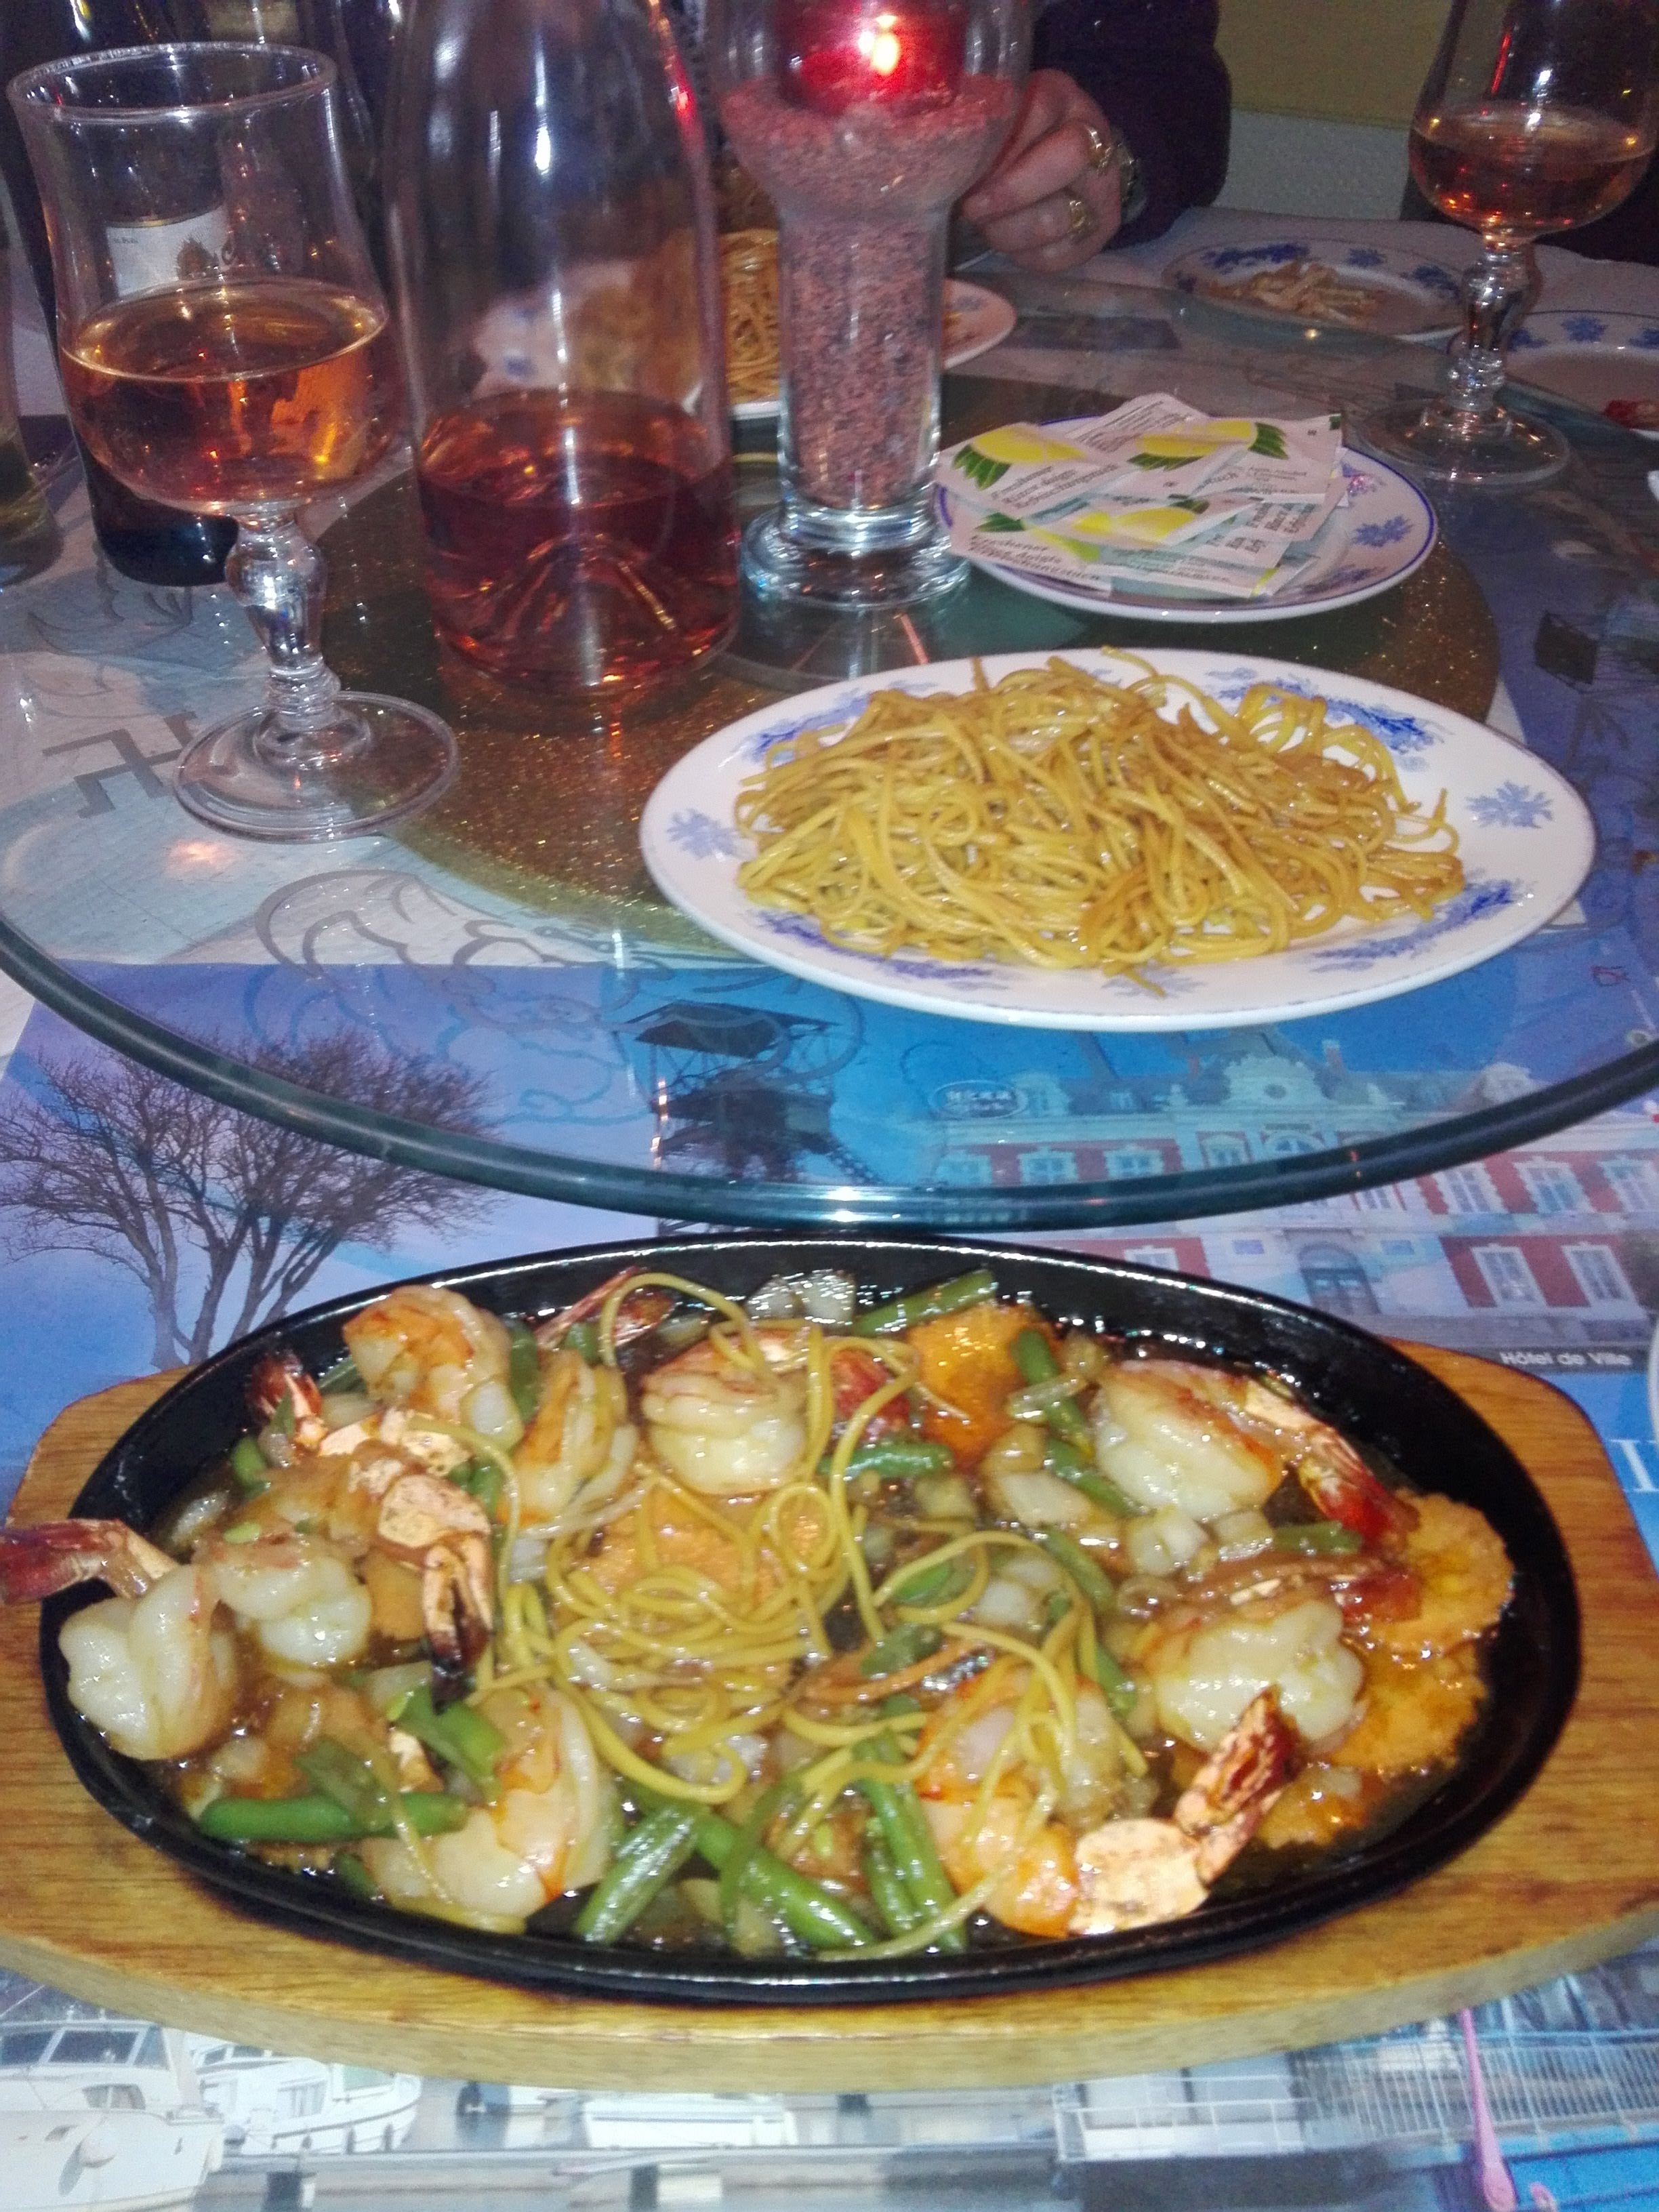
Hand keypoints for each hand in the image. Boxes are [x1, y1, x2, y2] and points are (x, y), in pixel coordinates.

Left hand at [961, 71, 1122, 270]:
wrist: (1065, 172)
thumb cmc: (1011, 145)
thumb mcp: (995, 125)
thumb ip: (978, 133)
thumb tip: (946, 166)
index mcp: (1061, 97)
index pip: (1037, 109)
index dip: (1001, 145)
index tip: (968, 169)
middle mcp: (1094, 135)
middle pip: (1068, 157)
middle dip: (1011, 191)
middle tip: (972, 209)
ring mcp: (1105, 186)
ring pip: (1057, 216)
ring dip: (1009, 231)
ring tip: (986, 227)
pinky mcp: (1101, 231)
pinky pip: (1058, 254)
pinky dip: (1024, 255)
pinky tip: (1009, 243)